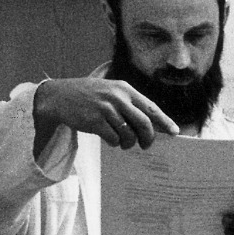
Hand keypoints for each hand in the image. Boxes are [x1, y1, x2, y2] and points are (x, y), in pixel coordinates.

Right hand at [33, 77, 177, 149]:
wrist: (59, 96)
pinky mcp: (94, 121)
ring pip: (129, 134)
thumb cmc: (89, 96)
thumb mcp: (110, 91)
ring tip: (123, 143)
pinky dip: (114, 143)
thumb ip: (129, 103)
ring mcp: (105, 109)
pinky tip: (109, 138)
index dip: (164, 121)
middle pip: (144, 124)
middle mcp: (117, 97)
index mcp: (124, 89)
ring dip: (128, 143)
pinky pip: (113, 139)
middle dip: (148, 138)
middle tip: (145, 145)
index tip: (175, 132)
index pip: (151, 107)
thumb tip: (152, 123)